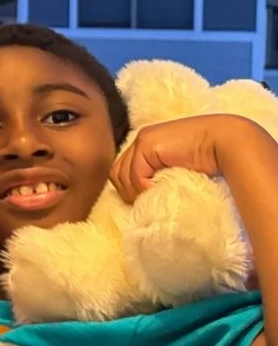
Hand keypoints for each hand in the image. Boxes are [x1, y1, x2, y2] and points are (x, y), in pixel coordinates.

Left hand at [110, 114, 242, 202]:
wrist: (228, 144)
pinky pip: (135, 175)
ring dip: (136, 193)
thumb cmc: (210, 162)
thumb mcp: (177, 172)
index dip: (130, 191)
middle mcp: (141, 140)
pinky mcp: (147, 143)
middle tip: (147, 205)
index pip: (123, 172)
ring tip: (155, 199)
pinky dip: (144, 188)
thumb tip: (139, 201)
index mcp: (148, 146)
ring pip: (122, 176)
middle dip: (128, 193)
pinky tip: (159, 190)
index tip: (144, 204)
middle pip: (117, 174)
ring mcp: (142, 140)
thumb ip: (158, 177)